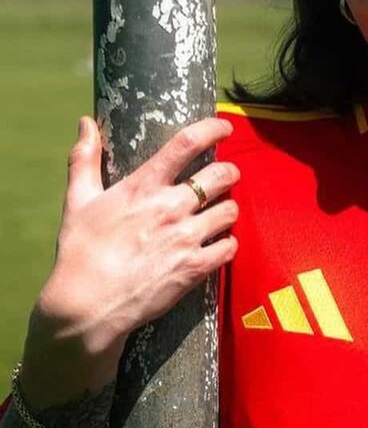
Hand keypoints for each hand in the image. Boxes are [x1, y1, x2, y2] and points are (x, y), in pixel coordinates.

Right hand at [33, 115, 238, 366]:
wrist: (87, 305)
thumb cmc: (80, 251)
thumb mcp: (78, 200)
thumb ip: (85, 158)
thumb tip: (85, 122)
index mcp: (143, 187)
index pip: (186, 144)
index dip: (212, 129)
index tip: (224, 127)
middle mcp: (170, 207)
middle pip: (220, 175)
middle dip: (229, 172)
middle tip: (226, 176)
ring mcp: (186, 238)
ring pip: (230, 210)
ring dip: (228, 208)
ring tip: (220, 211)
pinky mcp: (195, 267)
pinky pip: (230, 246)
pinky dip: (228, 242)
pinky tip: (218, 243)